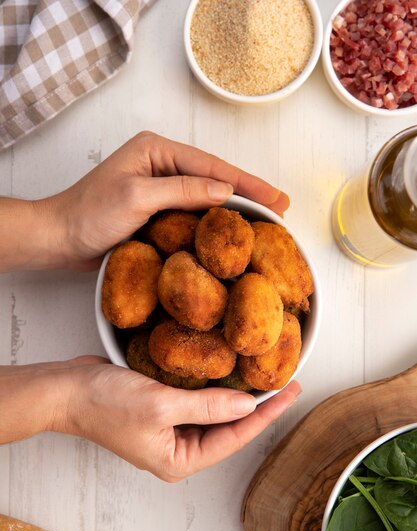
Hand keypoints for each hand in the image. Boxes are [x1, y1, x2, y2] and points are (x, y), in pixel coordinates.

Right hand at [0, 358, 299, 480]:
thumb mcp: (161, 405)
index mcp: (179, 460)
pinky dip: (216, 387)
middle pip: (229, 428)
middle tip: (286, 382)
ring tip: (268, 378)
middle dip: (257, 406)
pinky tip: (231, 372)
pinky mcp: (164, 410)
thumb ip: (208, 406)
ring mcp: (171, 430)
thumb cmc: (105, 403)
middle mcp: (179, 449)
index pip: (235, 436)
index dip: (266, 414)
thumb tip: (248, 404)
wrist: (67, 390)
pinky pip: (199, 401)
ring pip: (216, 414)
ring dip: (237, 396)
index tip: (291, 392)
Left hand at [43, 131, 289, 270]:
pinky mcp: (156, 209)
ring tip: (267, 218)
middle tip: (282, 207)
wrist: (60, 238)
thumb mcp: (137, 197)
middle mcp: (161, 165)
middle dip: (249, 192)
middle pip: (214, 177)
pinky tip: (232, 230)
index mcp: (157, 150)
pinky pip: (193, 212)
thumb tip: (225, 190)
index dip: (247, 182)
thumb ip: (182, 190)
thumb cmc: (89, 214)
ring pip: (206, 195)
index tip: (276, 198)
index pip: (211, 165)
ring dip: (236, 208)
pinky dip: (214, 221)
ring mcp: (159, 187)